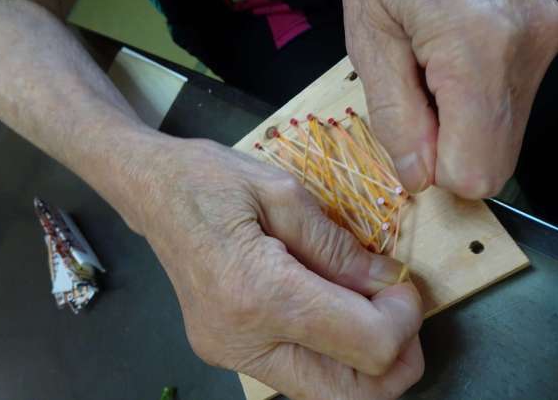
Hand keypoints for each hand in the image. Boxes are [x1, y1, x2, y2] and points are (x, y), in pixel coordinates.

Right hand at [123, 136, 422, 399]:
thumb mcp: (285, 194)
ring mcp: (230, 355)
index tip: (402, 283)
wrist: (153, 192)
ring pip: (325, 396)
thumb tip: (388, 284)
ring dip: (365, 364)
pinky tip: (332, 312)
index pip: (367, 345)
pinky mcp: (226, 353)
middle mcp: (243, 341)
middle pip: (350, 396)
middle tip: (399, 311)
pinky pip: (298, 375)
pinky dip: (331, 355)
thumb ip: (340, 247)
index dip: (405, 319)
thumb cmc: (212, 179)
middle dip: (395, 360)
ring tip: (369, 310)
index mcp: (261, 293)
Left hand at [341, 0, 557, 197]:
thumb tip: (420, 177)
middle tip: (417, 101)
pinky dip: (477, 100)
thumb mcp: (369, 42)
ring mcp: (545, 40)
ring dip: (462, 123)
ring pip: (506, 134)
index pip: (476, 170)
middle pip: (497, 159)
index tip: (412, 140)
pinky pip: (511, 103)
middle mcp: (526, 48)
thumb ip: (395, 118)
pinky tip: (452, 61)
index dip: (438, 170)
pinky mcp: (549, 35)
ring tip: (432, 72)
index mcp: (477, 48)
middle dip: (451, 149)